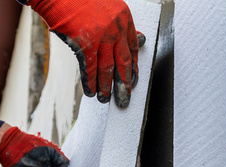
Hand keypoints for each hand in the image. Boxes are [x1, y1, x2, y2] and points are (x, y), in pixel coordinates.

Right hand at [28, 0, 145, 107]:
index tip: (133, 80)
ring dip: (106, 87)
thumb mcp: (107, 7)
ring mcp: (102, 37)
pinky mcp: (86, 44)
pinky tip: (91, 91)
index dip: (133, 67)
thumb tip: (140, 40)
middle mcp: (116, 28)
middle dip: (124, 83)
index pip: (133, 48)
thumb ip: (120, 25)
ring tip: (105, 98)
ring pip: (108, 69)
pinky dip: (90, 82)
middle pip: (124, 62)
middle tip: (125, 98)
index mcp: (124, 18)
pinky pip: (91, 69)